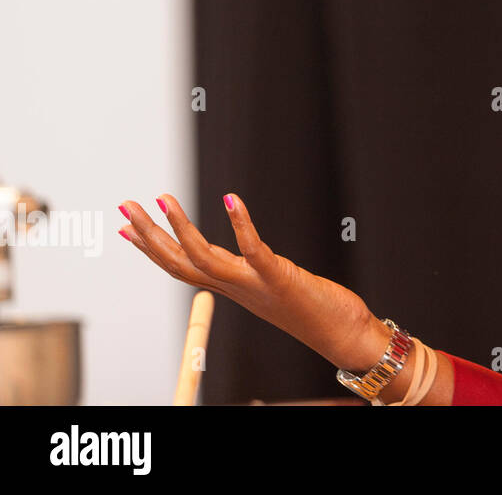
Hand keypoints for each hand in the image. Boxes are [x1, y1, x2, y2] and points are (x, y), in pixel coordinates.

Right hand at [118, 193, 378, 371]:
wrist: (342, 334)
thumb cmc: (313, 309)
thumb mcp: (269, 285)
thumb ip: (249, 269)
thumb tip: (235, 253)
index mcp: (231, 287)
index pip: (181, 267)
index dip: (151, 248)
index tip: (126, 227)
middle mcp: (236, 288)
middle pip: (181, 263)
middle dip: (150, 235)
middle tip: (126, 205)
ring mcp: (255, 284)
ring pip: (204, 259)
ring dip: (181, 228)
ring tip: (164, 199)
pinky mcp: (280, 278)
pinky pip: (254, 250)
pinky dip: (241, 225)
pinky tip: (231, 199)